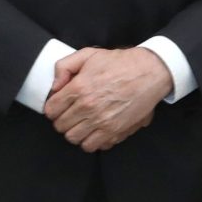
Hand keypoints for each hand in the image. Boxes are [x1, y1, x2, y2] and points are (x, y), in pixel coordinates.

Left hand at [45, 47, 171, 151]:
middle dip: (63, 120)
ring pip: (74, 139)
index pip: (51, 110)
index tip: (59, 106)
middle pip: (60, 126)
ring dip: (75, 132)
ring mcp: (102, 122)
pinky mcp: (115, 131)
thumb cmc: (120, 63)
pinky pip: (93, 146)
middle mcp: (88, 107)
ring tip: (82, 123)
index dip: (53, 108)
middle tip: (71, 114)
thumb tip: (55, 86)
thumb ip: (64, 67)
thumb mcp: (88, 54)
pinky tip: (95, 130)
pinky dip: (91, 140)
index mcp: (79, 88)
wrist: (149, 72)